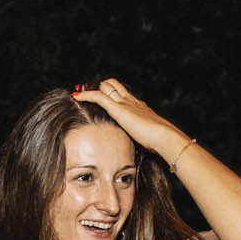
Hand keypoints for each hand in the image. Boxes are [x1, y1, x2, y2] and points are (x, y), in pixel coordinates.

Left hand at [71, 78, 189, 162]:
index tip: (104, 95)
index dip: (114, 93)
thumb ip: (141, 141)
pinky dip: (86, 95)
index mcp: (139, 107)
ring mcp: (125, 103)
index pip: (124, 95)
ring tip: (79, 90)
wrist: (164, 136)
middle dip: (102, 86)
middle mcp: (132, 101)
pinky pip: (98, 96)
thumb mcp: (148, 139)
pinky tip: (77, 96)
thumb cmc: (159, 142)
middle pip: (115, 86)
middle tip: (88, 88)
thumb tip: (140, 153)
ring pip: (106, 87)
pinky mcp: (118, 108)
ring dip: (93, 88)